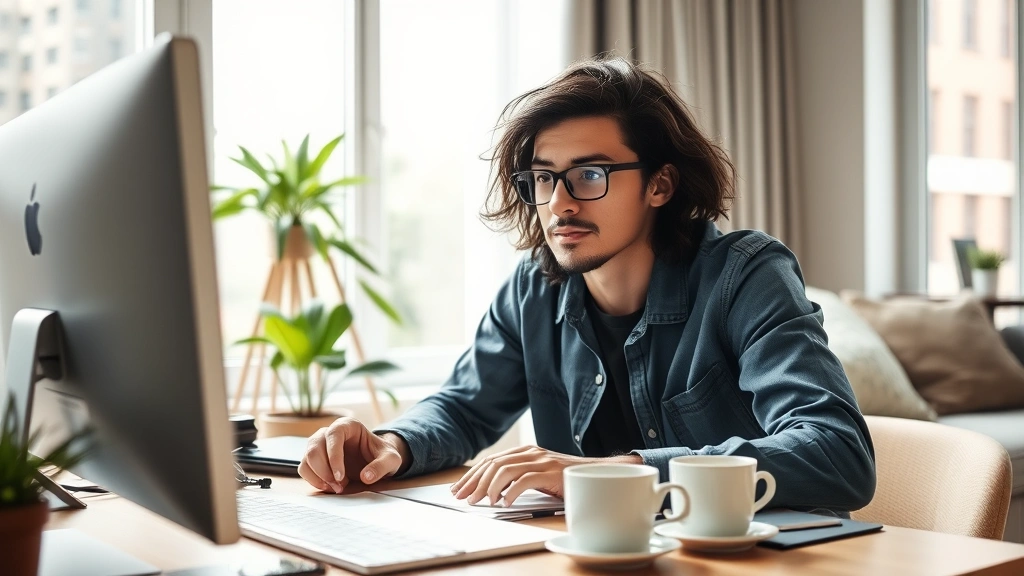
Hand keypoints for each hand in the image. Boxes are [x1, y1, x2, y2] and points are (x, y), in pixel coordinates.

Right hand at [298, 417, 409, 493]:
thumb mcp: (391, 459)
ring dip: (318, 477)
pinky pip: (304, 469)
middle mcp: (329, 432)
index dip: (334, 457)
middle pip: (314, 448)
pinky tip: (329, 487)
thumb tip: (366, 477)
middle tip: (340, 486)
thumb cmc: (381, 455)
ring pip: (307, 459)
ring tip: (337, 488)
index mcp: (348, 425)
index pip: (333, 435)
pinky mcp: (314, 459)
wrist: (376, 460)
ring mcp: (319, 445)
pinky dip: (314, 480)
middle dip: (325, 471)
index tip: (340, 477)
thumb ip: (381, 466)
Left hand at [449, 445, 640, 506]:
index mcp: (525, 451)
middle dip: (474, 482)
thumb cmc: (565, 479)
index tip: (459, 489)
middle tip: (463, 498)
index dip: (472, 475)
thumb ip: (517, 478)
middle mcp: (531, 452)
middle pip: (493, 464)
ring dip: (488, 487)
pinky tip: (504, 503)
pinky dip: (510, 492)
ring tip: (481, 502)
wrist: (597, 474)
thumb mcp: (537, 476)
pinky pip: (524, 480)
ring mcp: (541, 460)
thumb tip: (490, 492)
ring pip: (504, 470)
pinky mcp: (550, 471)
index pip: (491, 460)